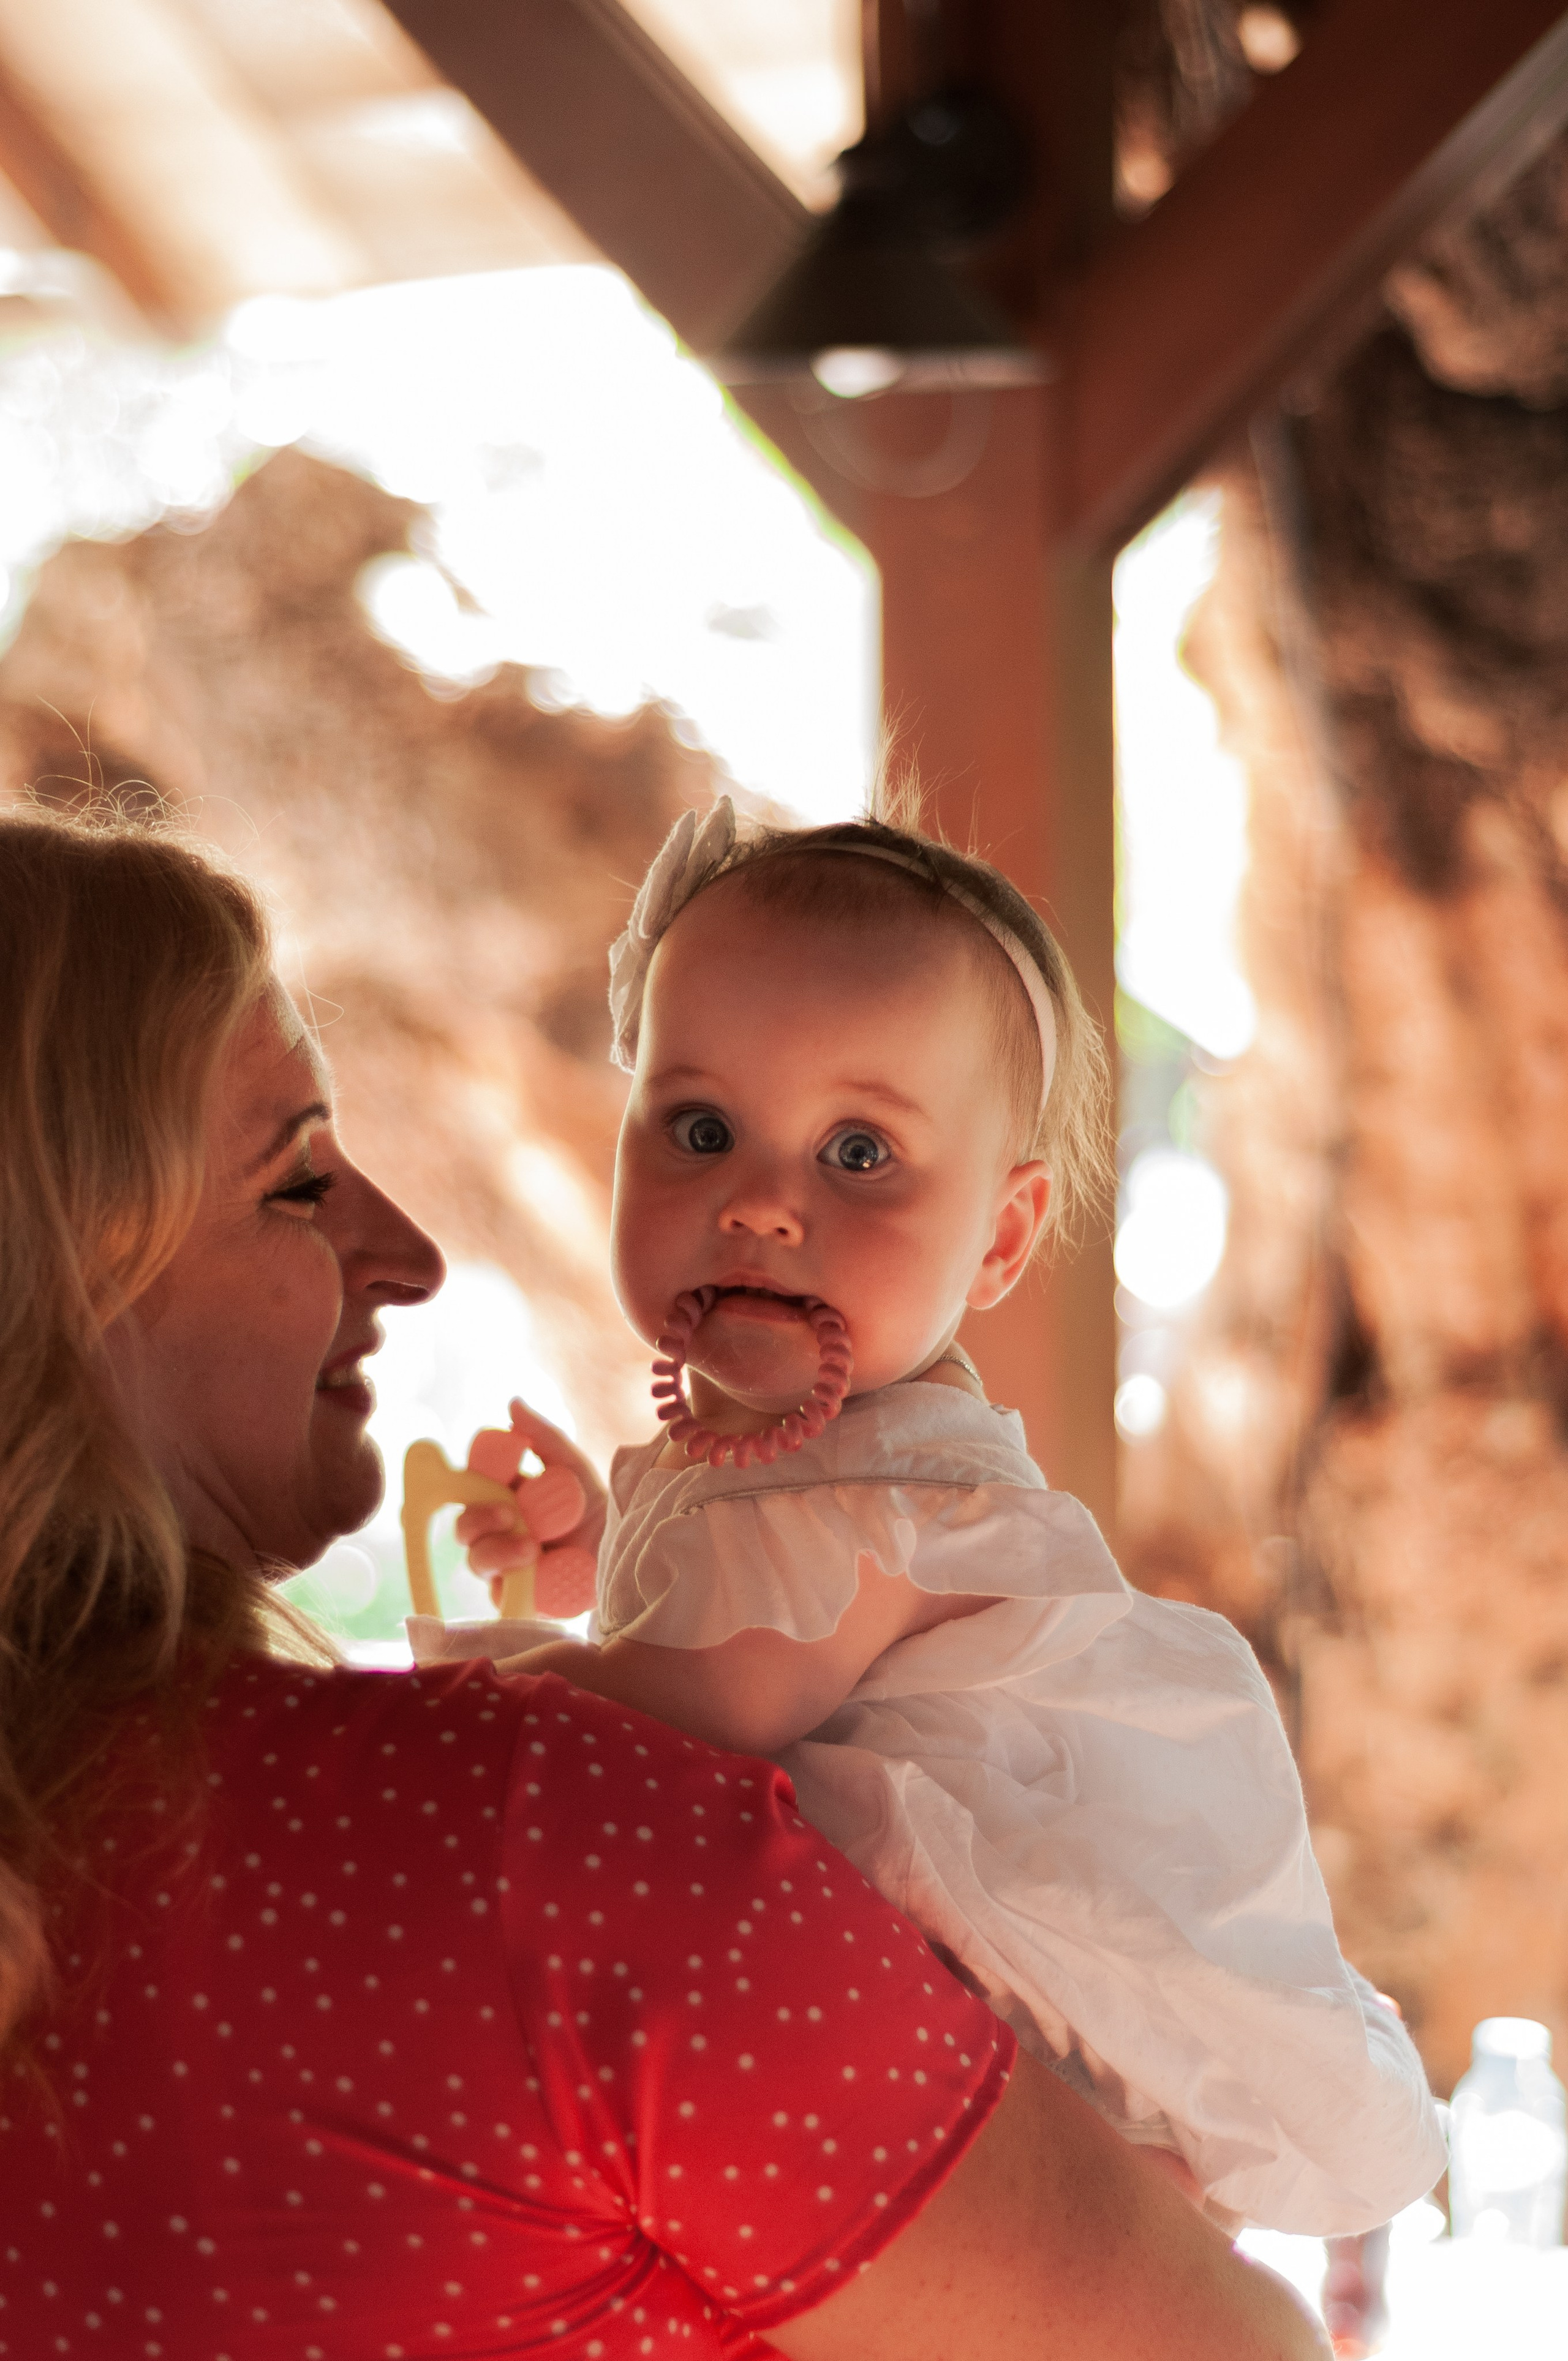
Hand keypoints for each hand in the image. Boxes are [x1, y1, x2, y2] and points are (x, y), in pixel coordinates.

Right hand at [455, 1398, 607, 1616]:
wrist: (623, 1551)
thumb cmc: (596, 1506)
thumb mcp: (573, 1467)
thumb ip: (544, 1437)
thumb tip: (512, 1404)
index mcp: (504, 1498)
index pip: (470, 1489)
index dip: (469, 1482)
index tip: (488, 1476)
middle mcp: (498, 1532)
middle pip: (465, 1526)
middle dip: (478, 1519)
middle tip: (508, 1513)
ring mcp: (505, 1567)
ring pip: (477, 1559)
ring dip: (496, 1551)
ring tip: (529, 1548)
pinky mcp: (516, 1598)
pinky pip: (498, 1594)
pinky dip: (509, 1583)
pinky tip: (527, 1575)